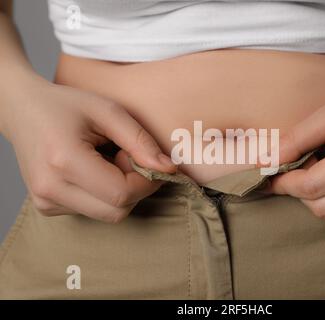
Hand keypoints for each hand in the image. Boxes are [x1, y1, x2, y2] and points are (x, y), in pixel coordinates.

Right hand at [3, 79, 175, 222]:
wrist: (22, 111)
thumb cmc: (65, 106)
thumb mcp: (108, 111)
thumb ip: (140, 140)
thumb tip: (169, 168)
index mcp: (64, 161)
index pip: (122, 193)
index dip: (146, 180)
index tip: (146, 158)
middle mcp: (51, 189)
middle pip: (117, 211)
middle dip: (135, 188)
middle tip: (125, 157)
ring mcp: (46, 202)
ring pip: (108, 215)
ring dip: (120, 192)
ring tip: (107, 161)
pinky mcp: (47, 207)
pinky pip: (93, 211)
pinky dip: (104, 195)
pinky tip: (93, 170)